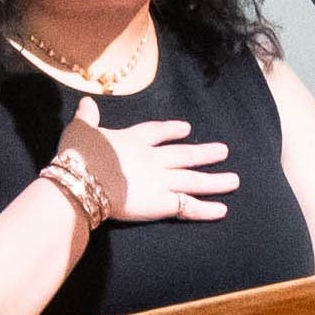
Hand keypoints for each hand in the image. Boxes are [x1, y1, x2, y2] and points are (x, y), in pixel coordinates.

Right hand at [63, 106, 236, 222]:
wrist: (84, 178)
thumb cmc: (79, 154)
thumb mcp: (80, 130)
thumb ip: (87, 118)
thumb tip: (86, 103)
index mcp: (134, 140)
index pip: (157, 132)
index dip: (172, 130)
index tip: (186, 128)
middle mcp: (153, 159)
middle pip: (185, 155)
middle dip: (204, 153)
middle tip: (224, 151)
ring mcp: (161, 181)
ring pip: (194, 180)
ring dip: (215, 180)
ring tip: (235, 180)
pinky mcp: (162, 203)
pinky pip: (188, 207)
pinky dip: (206, 210)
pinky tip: (223, 211)